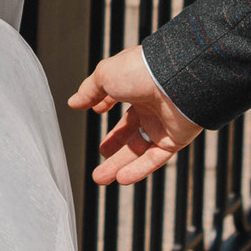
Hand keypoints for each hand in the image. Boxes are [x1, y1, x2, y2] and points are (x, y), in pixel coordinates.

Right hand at [68, 45, 206, 184]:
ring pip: (139, 150)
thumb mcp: (105, 75)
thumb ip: (89, 90)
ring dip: (119, 165)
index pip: (121, 99)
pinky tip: (121, 179)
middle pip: (130, 131)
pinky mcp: (175, 139)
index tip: (96, 112)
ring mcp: (164, 124)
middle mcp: (152, 106)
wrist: (175, 79)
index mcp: (138, 86)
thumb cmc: (141, 71)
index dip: (107, 106)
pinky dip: (138, 170)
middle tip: (100, 157)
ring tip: (100, 178)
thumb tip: (74, 102)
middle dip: (113, 146)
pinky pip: (155, 158)